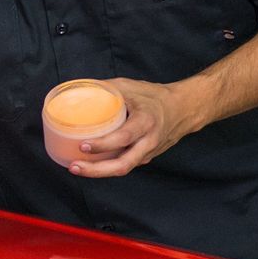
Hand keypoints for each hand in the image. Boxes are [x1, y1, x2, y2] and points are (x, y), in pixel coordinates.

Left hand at [67, 78, 199, 178]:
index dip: (103, 144)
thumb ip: (105, 89)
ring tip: (76, 168)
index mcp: (146, 122)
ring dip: (98, 172)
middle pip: (123, 165)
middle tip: (74, 166)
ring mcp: (147, 153)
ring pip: (123, 169)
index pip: (124, 137)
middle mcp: (148, 142)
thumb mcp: (130, 86)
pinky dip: (106, 166)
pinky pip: (124, 164)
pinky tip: (90, 163)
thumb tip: (77, 90)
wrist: (183, 109)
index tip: (83, 145)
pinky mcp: (144, 157)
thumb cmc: (154, 96)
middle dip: (96, 170)